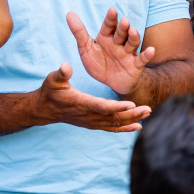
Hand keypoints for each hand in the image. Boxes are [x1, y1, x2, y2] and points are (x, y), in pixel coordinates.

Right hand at [34, 62, 150, 131]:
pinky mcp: (93, 124)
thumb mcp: (52, 79)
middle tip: (148, 108)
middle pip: (113, 117)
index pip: (101, 106)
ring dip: (132, 119)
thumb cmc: (50, 91)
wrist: (44, 109)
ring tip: (148, 113)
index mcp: (81, 103)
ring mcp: (91, 122)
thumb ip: (61, 73)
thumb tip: (65, 65)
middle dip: (132, 114)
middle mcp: (88, 115)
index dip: (117, 106)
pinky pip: (111, 128)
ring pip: (115, 123)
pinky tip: (138, 126)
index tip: (131, 104)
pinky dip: (125, 128)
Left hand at [66, 8, 154, 97]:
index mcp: (106, 38)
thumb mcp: (86, 49)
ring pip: (132, 43)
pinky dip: (147, 55)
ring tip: (133, 31)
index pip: (109, 26)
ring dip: (134, 37)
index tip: (112, 10)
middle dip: (123, 27)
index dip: (111, 19)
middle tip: (124, 21)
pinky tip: (151, 50)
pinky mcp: (135, 65)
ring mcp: (128, 54)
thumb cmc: (100, 63)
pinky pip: (142, 59)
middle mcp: (118, 44)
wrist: (112, 83)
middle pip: (121, 33)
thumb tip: (69, 13)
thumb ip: (79, 32)